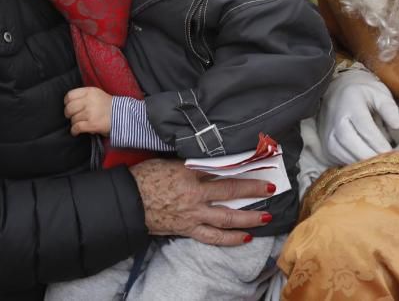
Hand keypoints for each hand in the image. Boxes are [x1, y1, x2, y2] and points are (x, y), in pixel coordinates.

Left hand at [64, 87, 112, 135]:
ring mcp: (90, 112)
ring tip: (79, 124)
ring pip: (73, 119)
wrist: (123, 115)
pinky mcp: (92, 124)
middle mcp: (89, 101)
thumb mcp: (97, 94)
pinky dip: (74, 131)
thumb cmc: (108, 106)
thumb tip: (70, 104)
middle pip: (69, 108)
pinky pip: (76, 127)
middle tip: (72, 116)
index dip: (67, 102)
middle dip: (69, 114)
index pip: (70, 95)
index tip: (69, 106)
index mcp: (90, 91)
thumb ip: (84, 96)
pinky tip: (76, 132)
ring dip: (74, 123)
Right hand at [130, 158, 274, 245]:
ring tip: (265, 217)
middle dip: (253, 190)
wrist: (127, 201)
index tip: (258, 164)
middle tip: (271, 188)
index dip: (242, 167)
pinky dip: (230, 238)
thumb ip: (190, 163)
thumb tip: (208, 159)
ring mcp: (193, 214)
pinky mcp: (188, 229)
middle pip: (231, 191)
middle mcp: (196, 194)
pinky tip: (244, 237)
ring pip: (227, 218)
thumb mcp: (168, 162)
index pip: (223, 169)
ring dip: (248, 218)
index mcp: (190, 173)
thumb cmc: (144, 177)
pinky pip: (213, 236)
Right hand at [318, 66, 398, 165]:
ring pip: (349, 158)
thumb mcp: (379, 93)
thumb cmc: (363, 94)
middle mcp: (336, 123)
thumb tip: (398, 126)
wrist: (337, 93)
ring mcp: (329, 137)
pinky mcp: (327, 148)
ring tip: (382, 165)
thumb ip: (389, 108)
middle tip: (391, 163)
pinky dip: (358, 166)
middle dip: (375, 158)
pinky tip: (370, 164)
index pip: (366, 129)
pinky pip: (343, 162)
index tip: (395, 153)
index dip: (381, 144)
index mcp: (350, 105)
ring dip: (367, 165)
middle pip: (355, 147)